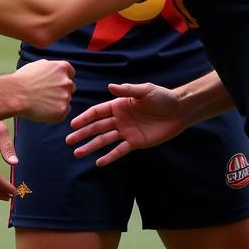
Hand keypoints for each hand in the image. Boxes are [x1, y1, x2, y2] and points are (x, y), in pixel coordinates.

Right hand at [13, 60, 75, 123]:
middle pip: (70, 87)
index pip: (70, 73)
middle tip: (46, 94)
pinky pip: (63, 112)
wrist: (15, 94)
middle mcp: (67, 82)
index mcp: (62, 68)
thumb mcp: (38, 65)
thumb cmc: (22, 79)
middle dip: (61, 91)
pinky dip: (55, 112)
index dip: (61, 79)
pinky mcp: (62, 110)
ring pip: (66, 100)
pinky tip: (43, 109)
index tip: (53, 83)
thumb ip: (51, 67)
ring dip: (57, 101)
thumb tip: (54, 70)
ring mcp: (66, 96)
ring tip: (41, 102)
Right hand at [64, 82, 184, 166]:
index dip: (85, 118)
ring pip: (104, 140)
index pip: (97, 112)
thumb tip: (110, 86)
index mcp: (119, 105)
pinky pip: (119, 150)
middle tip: (68, 141)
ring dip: (91, 146)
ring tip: (77, 153)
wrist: (179, 111)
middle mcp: (120, 119)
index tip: (73, 125)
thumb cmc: (162, 97)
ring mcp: (126, 131)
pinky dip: (109, 156)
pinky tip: (98, 162)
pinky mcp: (135, 143)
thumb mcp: (145, 91)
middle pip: (97, 127)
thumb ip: (127, 90)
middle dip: (82, 134)